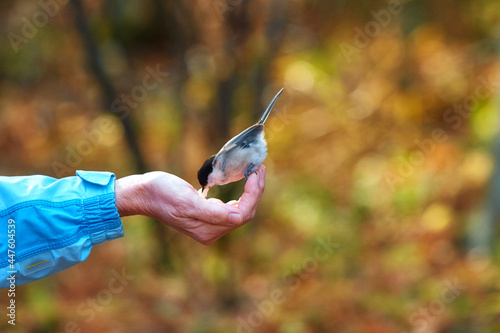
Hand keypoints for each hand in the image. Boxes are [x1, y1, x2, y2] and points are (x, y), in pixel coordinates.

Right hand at [115, 165, 265, 243]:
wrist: (143, 193)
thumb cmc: (162, 194)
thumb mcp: (187, 201)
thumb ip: (213, 213)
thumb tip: (237, 218)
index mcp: (208, 230)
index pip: (242, 215)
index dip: (253, 194)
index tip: (255, 172)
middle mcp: (212, 231)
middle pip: (245, 213)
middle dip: (255, 191)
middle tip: (259, 168)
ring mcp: (209, 224)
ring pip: (241, 210)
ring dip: (251, 191)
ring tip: (255, 171)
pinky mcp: (206, 215)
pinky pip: (232, 207)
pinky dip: (241, 194)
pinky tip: (244, 181)